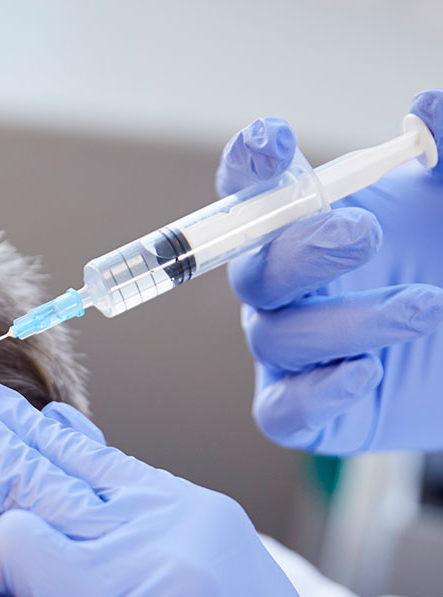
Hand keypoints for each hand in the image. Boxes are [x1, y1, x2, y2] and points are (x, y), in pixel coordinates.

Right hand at [217, 89, 442, 453]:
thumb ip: (442, 153)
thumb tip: (425, 109)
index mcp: (305, 229)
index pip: (252, 194)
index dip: (249, 168)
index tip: (274, 141)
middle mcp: (284, 290)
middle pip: (254, 270)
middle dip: (300, 250)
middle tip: (362, 234)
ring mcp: (290, 352)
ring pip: (278, 337)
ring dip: (350, 321)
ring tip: (426, 308)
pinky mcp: (304, 411)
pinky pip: (282, 410)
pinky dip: (317, 394)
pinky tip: (365, 375)